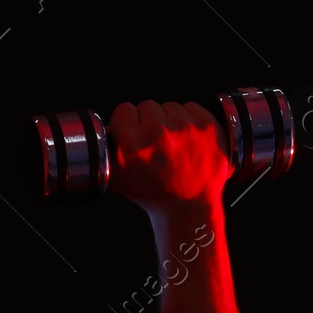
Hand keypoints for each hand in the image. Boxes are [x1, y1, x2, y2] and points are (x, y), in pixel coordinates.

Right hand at [107, 100, 230, 214]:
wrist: (189, 206)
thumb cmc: (154, 194)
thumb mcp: (116, 177)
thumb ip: (106, 150)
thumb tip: (105, 128)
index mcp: (133, 145)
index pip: (123, 110)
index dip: (126, 123)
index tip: (133, 134)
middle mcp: (159, 133)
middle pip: (146, 106)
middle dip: (148, 122)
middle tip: (154, 143)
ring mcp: (186, 127)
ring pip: (169, 106)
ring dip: (168, 120)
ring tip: (172, 144)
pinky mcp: (207, 125)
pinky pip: (190, 107)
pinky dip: (188, 119)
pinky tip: (186, 139)